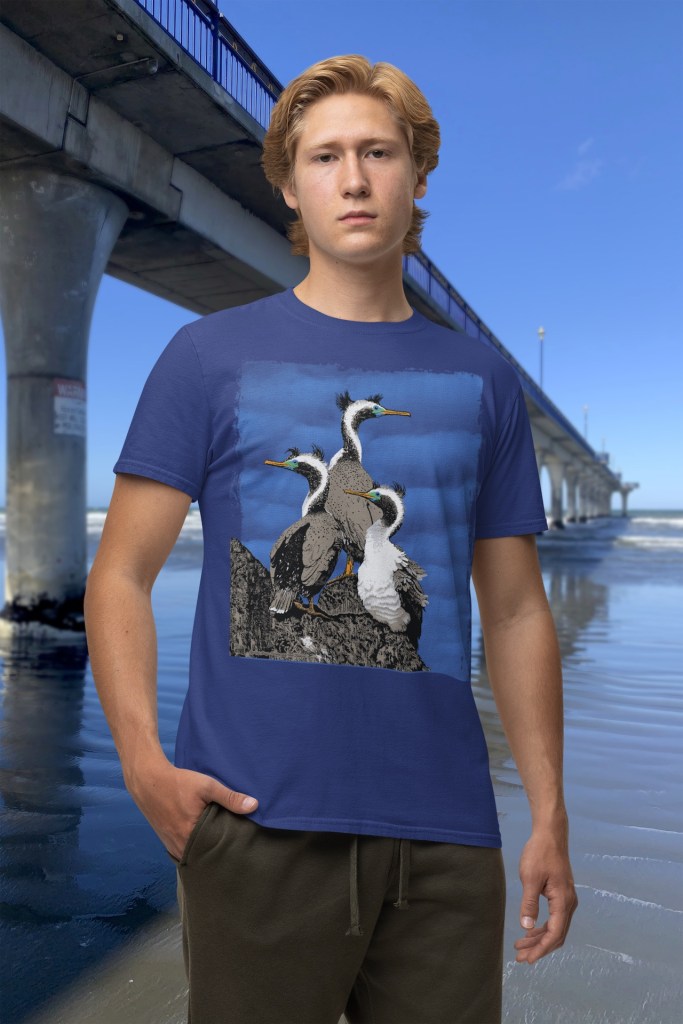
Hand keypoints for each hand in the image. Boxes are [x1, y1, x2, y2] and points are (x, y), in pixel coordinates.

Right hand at [124, 755, 257, 860]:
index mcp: (191, 836)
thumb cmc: (178, 783)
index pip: (217, 852)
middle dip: (219, 852)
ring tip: (222, 844)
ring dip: (207, 851)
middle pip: (206, 856)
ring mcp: (172, 846)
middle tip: (236, 847)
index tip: (242, 846)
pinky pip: (186, 851)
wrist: (148, 781)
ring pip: (195, 854)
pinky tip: (205, 841)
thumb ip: (230, 797)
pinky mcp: (167, 842)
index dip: (229, 849)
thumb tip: (254, 806)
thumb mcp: (207, 786)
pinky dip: (196, 848)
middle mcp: (180, 847)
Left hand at [514, 826, 577, 963]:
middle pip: (556, 935)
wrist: (550, 835)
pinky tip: (530, 930)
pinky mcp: (561, 894)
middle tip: (520, 957)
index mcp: (563, 901)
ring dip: (540, 938)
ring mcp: (567, 899)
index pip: (554, 934)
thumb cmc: (540, 853)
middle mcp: (569, 903)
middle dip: (539, 948)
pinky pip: (555, 918)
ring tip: (521, 946)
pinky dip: (543, 927)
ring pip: (556, 927)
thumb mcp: (530, 878)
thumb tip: (526, 927)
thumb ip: (529, 904)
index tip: (527, 959)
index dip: (541, 949)